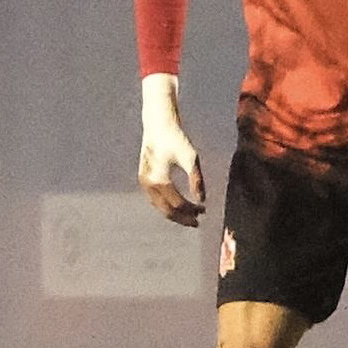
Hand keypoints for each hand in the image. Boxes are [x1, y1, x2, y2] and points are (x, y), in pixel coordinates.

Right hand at [139, 76, 204, 226]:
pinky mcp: (143, 178)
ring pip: (159, 206)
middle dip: (182, 218)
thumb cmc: (176, 138)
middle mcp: (149, 184)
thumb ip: (196, 180)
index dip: (192, 210)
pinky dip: (166, 205)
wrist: (158, 125)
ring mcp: (144, 182)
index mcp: (160, 179)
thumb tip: (202, 200)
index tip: (204, 210)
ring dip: (174, 213)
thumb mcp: (191, 158)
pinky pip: (155, 199)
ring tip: (189, 216)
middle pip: (166, 210)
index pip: (178, 203)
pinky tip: (177, 205)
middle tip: (196, 222)